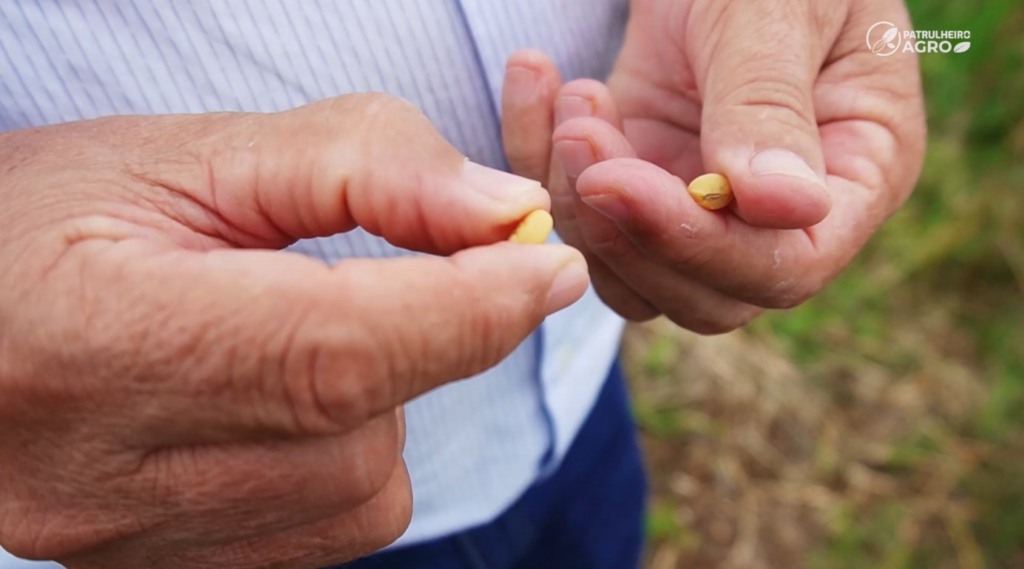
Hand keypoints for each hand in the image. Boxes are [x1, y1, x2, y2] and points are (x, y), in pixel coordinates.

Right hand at [0, 95, 587, 567]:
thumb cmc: (51, 217)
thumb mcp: (190, 155)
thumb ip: (359, 165)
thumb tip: (503, 213)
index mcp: (100, 338)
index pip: (336, 352)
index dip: (470, 308)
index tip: (549, 265)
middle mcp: (105, 474)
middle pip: (362, 430)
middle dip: (431, 339)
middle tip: (420, 269)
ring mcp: (126, 541)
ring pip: (359, 492)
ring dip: (380, 400)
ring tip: (302, 331)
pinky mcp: (154, 568)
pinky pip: (324, 528)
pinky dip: (345, 453)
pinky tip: (285, 400)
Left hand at [502, 0, 925, 332]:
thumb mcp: (778, 10)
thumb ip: (770, 104)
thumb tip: (786, 208)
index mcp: (855, 173)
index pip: (787, 266)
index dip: (700, 247)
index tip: (619, 180)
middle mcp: (778, 212)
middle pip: (703, 294)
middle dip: (626, 232)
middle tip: (580, 136)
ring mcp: (702, 202)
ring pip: (631, 275)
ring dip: (579, 203)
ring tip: (574, 98)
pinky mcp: (638, 179)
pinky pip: (585, 219)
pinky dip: (543, 166)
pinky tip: (539, 83)